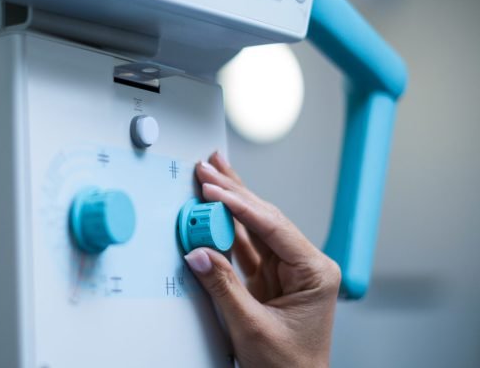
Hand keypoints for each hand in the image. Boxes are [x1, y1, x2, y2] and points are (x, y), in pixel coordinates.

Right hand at [184, 152, 340, 367]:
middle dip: (235, 190)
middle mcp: (304, 266)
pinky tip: (215, 208)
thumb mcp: (251, 327)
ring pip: (254, 227)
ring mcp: (285, 271)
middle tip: (209, 167)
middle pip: (265, 218)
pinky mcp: (269, 279)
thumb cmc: (289, 366)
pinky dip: (227, 227)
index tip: (213, 189)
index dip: (240, 205)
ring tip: (210, 176)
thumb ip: (223, 287)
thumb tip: (199, 253)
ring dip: (230, 202)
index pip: (272, 227)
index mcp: (315, 272)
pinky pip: (245, 246)